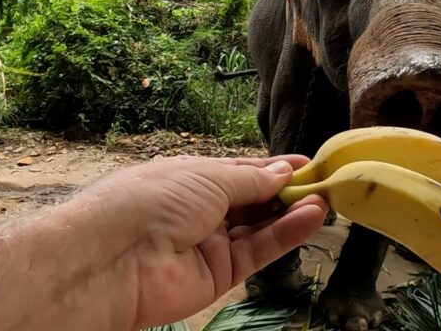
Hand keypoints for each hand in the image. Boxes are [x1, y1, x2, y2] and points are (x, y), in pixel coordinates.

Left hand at [68, 154, 327, 328]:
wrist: (115, 257)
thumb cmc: (155, 199)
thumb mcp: (208, 176)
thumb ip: (251, 179)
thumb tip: (283, 170)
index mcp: (194, 179)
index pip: (242, 172)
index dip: (274, 168)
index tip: (309, 163)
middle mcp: (204, 210)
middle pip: (255, 201)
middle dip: (288, 190)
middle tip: (325, 181)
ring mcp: (212, 243)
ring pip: (261, 227)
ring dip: (292, 212)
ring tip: (325, 198)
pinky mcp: (221, 275)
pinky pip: (259, 251)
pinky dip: (286, 234)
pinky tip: (312, 216)